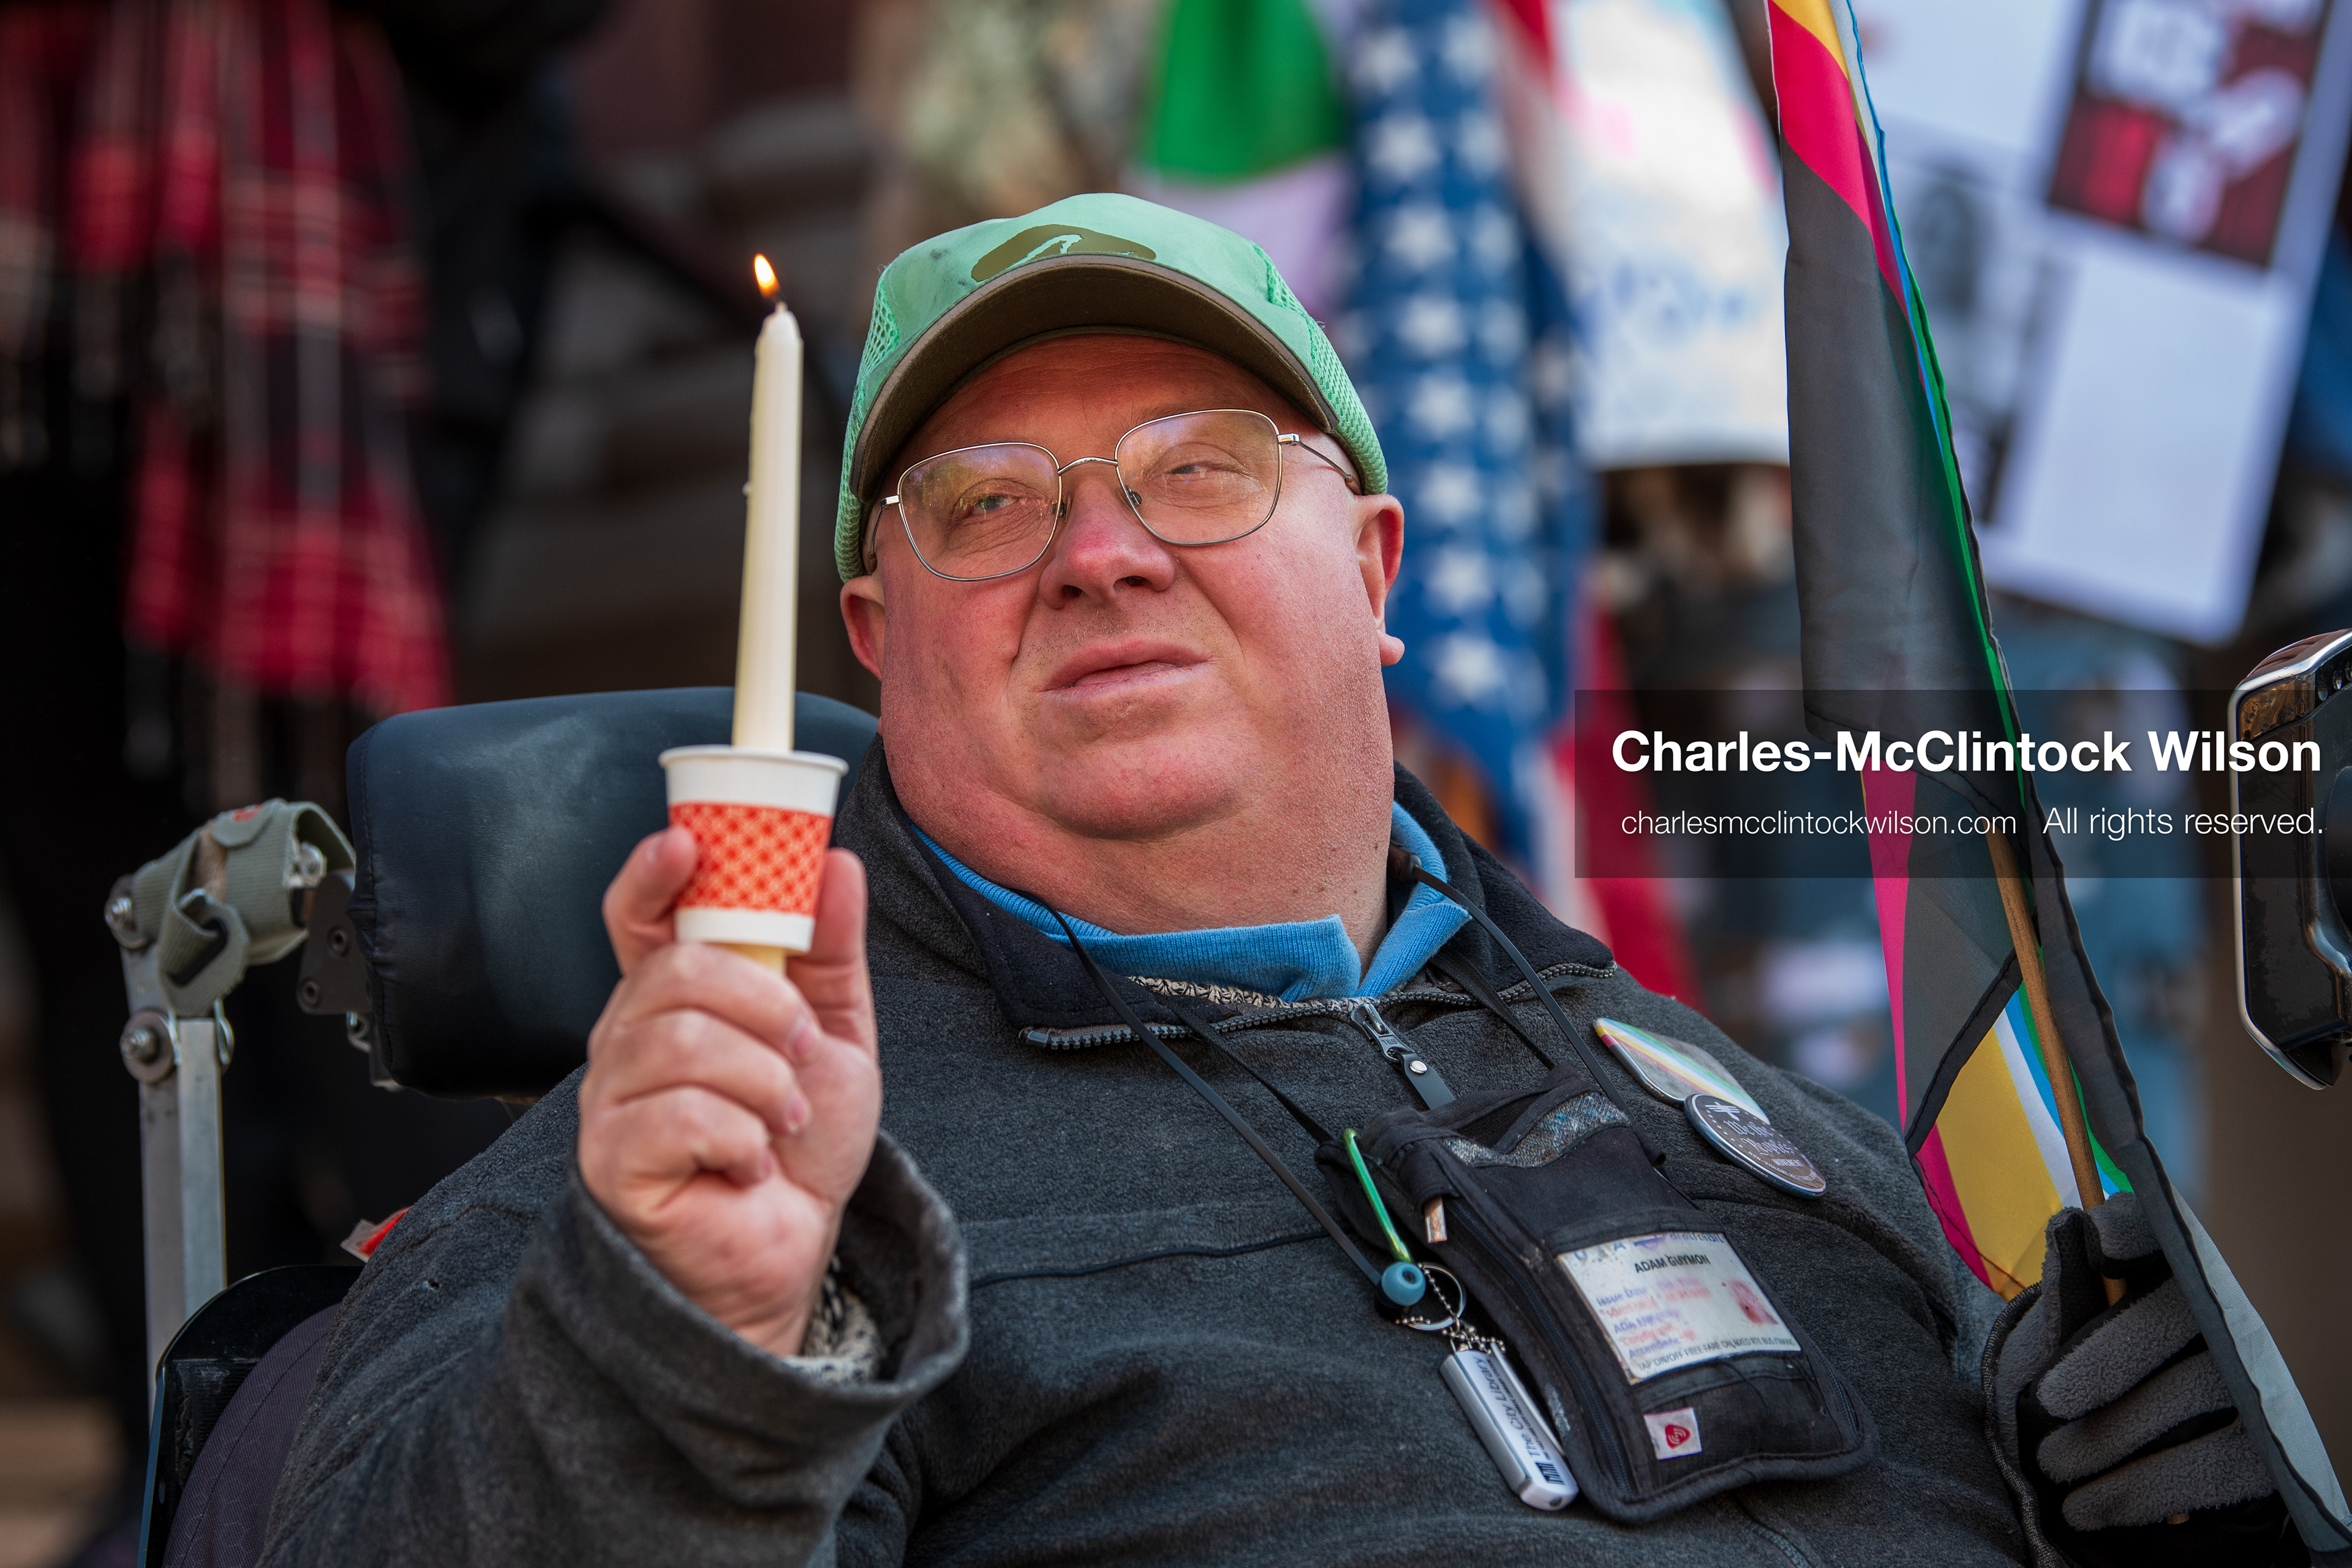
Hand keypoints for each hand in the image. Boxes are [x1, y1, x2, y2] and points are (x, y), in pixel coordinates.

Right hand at [578, 828, 879, 1358]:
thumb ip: (830, 950)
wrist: (794, 1248)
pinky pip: (679, 1116)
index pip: (640, 916)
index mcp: (676, 996)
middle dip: (763, 1002)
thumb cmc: (799, 1143)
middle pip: (676, 970)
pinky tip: (750, 1164)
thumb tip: (835, 863)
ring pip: (682, 1040)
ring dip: (764, 1079)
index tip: (687, 843)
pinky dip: (742, 1137)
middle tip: (800, 1046)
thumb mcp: (835, 1034)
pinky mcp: (612, 1160)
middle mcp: (629, 1037)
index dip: (653, 874)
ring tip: (784, 1117)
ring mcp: (613, 1099)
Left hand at [1991, 1194, 2297, 1567]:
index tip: (2097, 1240)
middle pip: (2175, 1314)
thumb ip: (2077, 1286)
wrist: (2157, 1451)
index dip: (2132, 1229)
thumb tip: (2073, 1228)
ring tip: (2053, 1466)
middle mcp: (2227, 1314)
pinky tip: (2091, 1507)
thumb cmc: (2100, 1376)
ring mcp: (2257, 1378)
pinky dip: (2145, 1489)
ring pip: (2196, 1390)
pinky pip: (2217, 1464)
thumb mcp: (2080, 1331)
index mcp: (2175, 1270)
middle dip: (2105, 1358)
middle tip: (2044, 1401)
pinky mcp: (2272, 1444)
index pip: (2158, 1228)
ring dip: (2114, 1435)